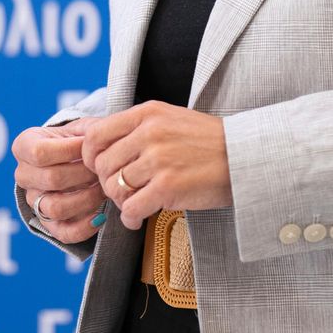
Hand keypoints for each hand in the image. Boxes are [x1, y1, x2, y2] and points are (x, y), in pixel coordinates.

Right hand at [12, 119, 105, 244]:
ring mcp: (33, 201)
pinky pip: (63, 233)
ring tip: (103, 189)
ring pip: (55, 208)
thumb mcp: (80, 128)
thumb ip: (91, 130)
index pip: (40, 152)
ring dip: (86, 199)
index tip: (90, 147)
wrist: (72, 161)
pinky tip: (101, 216)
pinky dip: (84, 227)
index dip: (70, 150)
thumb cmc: (77, 141)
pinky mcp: (48, 224)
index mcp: (24, 146)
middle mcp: (23, 175)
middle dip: (84, 174)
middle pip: (51, 179)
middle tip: (103, 169)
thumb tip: (103, 140)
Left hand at [80, 102, 233, 231]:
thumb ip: (137, 127)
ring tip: (132, 204)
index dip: (89, 155)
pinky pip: (131, 208)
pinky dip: (129, 218)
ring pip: (114, 187)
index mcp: (147, 114)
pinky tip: (137, 219)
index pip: (96, 134)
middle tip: (120, 190)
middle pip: (103, 164)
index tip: (97, 167)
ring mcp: (158, 159)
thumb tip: (97, 140)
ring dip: (120, 201)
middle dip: (106, 182)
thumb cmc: (207, 141)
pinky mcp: (168, 186)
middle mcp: (149, 133)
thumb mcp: (170, 118)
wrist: (243, 157)